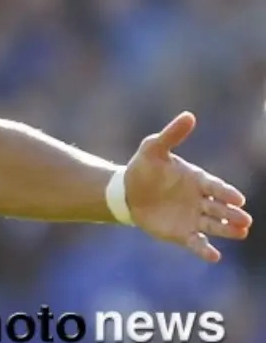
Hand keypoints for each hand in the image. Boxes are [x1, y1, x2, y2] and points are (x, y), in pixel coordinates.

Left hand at [125, 112, 252, 261]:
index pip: (216, 187)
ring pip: (215, 225)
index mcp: (198, 180)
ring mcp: (193, 218)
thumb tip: (189, 116)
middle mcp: (200, 200)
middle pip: (221, 208)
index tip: (238, 198)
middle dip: (233, 214)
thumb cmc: (143, 168)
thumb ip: (172, 135)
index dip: (227, 193)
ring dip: (228, 229)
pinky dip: (205, 250)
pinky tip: (214, 256)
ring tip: (241, 232)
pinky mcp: (182, 234)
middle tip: (245, 220)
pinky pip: (197, 242)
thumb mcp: (153, 148)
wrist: (126, 191)